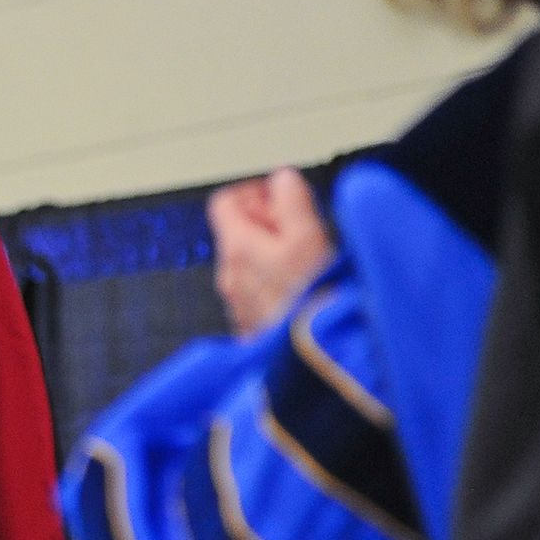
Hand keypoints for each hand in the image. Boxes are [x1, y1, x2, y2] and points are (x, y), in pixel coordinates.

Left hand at [207, 167, 333, 337]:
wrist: (314, 360)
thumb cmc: (312, 303)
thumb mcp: (309, 238)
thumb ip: (292, 201)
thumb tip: (282, 179)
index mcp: (238, 249)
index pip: (224, 202)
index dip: (254, 191)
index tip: (280, 195)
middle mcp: (229, 276)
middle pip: (238, 232)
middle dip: (269, 221)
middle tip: (301, 225)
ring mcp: (239, 303)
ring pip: (249, 263)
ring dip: (274, 252)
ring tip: (309, 258)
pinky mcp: (253, 324)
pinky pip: (257, 290)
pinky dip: (276, 279)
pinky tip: (305, 287)